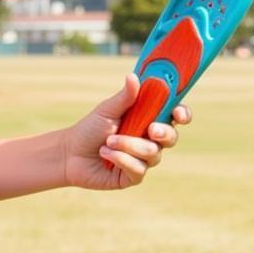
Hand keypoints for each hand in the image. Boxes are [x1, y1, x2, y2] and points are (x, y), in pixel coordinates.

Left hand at [62, 74, 190, 189]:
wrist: (71, 153)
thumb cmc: (91, 128)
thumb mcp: (108, 109)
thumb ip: (124, 97)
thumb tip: (133, 76)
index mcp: (149, 119)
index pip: (175, 116)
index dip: (182, 114)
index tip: (178, 113)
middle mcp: (150, 140)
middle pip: (171, 137)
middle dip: (164, 133)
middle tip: (151, 129)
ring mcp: (144, 159)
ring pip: (153, 153)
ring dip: (130, 145)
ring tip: (109, 141)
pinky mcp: (134, 176)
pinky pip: (138, 169)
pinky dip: (121, 159)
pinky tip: (106, 154)